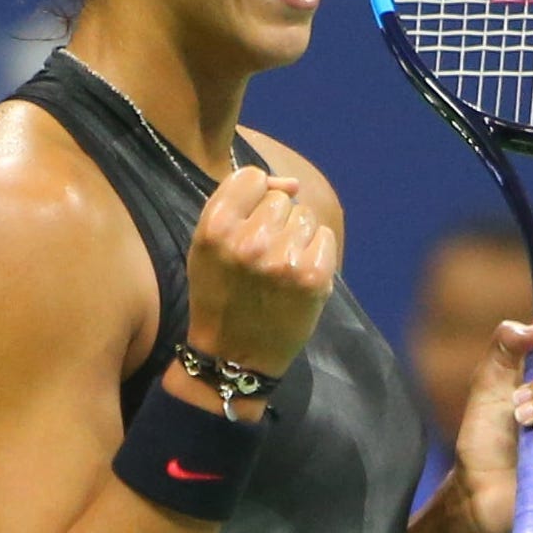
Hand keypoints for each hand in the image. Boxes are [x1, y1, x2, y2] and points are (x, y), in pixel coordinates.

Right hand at [182, 166, 336, 376]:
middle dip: (275, 221)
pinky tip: (297, 277)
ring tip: (279, 268)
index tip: (249, 222)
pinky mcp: (313, 277)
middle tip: (262, 255)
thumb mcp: (208, 245)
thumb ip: (239, 203)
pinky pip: (324, 237)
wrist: (234, 354)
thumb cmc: (220, 294)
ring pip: (305, 216)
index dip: (254, 197)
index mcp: (215, 228)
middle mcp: (249, 241)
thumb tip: (291, 183)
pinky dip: (316, 254)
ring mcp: (283, 260)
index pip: (252, 177)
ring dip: (296, 237)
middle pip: (281, 198)